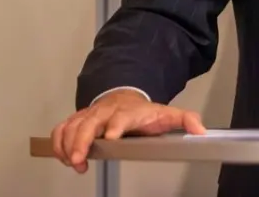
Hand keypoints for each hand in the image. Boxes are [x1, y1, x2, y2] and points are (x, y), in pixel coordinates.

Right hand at [50, 89, 206, 172]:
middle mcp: (105, 112)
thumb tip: (201, 130)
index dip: (114, 127)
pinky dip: (58, 142)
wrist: (125, 96)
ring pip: (71, 126)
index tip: (110, 139)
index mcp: (127, 112)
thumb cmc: (143, 112)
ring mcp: (89, 115)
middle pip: (88, 123)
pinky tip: (62, 157)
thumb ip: (185, 120)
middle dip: (81, 142)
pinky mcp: (77, 120)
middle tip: (79, 161)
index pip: (119, 118)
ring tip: (73, 163)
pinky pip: (61, 129)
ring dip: (67, 145)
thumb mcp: (167, 115)